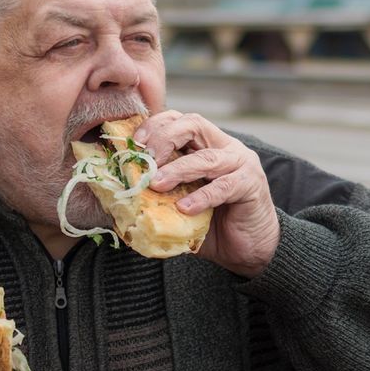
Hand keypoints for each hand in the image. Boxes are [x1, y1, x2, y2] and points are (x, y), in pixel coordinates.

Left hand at [135, 111, 279, 277]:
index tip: (135, 143)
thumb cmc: (212, 225)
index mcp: (206, 145)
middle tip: (146, 159)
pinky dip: (202, 196)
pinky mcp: (251, 185)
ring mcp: (241, 164)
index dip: (155, 126)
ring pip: (207, 157)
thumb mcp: (179, 205)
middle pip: (194, 125)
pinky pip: (224, 186)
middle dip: (165, 138)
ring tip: (155, 184)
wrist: (249, 250)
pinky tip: (184, 208)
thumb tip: (118, 199)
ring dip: (178, 169)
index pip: (179, 120)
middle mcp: (225, 147)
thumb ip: (157, 196)